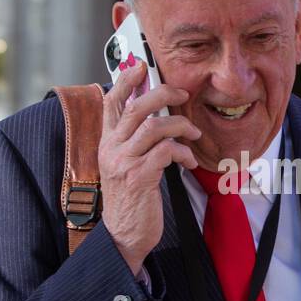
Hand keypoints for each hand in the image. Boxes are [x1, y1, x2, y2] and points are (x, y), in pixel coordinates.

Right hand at [98, 62, 200, 274]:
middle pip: (135, 107)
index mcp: (107, 142)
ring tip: (193, 134)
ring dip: (180, 126)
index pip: (111, 102)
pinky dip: (182, 152)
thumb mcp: (127, 164)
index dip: (126, 80)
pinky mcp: (138, 178)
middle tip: (184, 95)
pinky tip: (189, 160)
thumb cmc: (132, 198)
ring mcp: (123, 163)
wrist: (124, 235)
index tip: (142, 65)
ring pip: (153, 126)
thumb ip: (135, 140)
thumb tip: (157, 114)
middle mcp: (111, 149)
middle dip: (163, 94)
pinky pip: (165, 152)